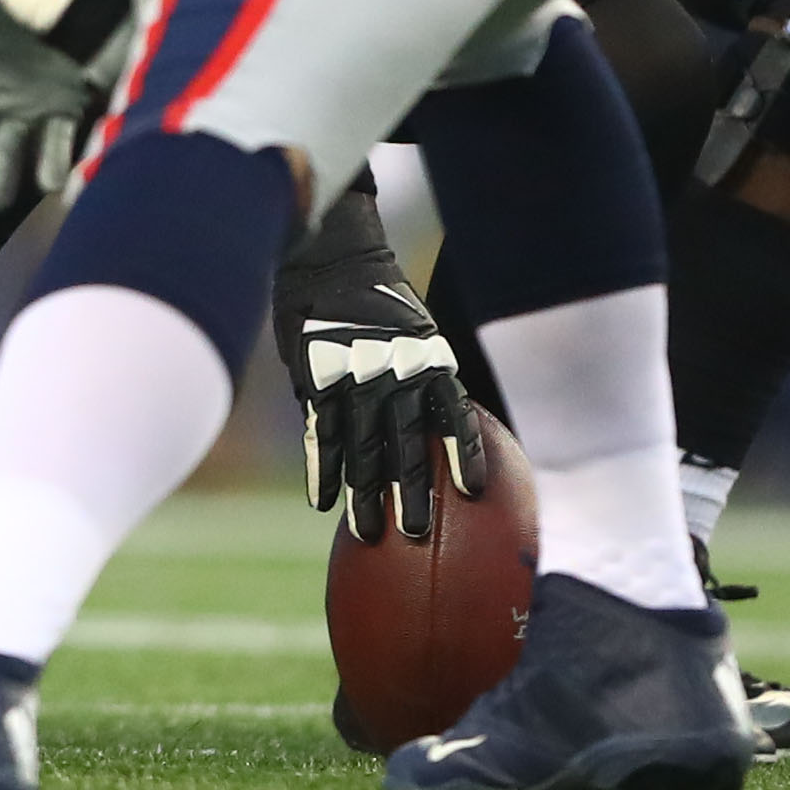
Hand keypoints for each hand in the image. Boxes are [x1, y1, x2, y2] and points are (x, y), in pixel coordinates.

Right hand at [278, 193, 473, 540]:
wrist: (332, 254)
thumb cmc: (379, 301)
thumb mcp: (416, 332)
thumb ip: (423, 378)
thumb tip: (438, 433)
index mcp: (429, 361)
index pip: (454, 414)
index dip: (464, 454)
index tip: (472, 492)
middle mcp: (395, 372)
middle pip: (406, 444)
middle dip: (411, 493)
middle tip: (416, 535)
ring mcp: (354, 376)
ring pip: (361, 448)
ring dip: (364, 494)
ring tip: (368, 532)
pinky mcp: (316, 376)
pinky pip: (320, 433)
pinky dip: (322, 469)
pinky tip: (321, 502)